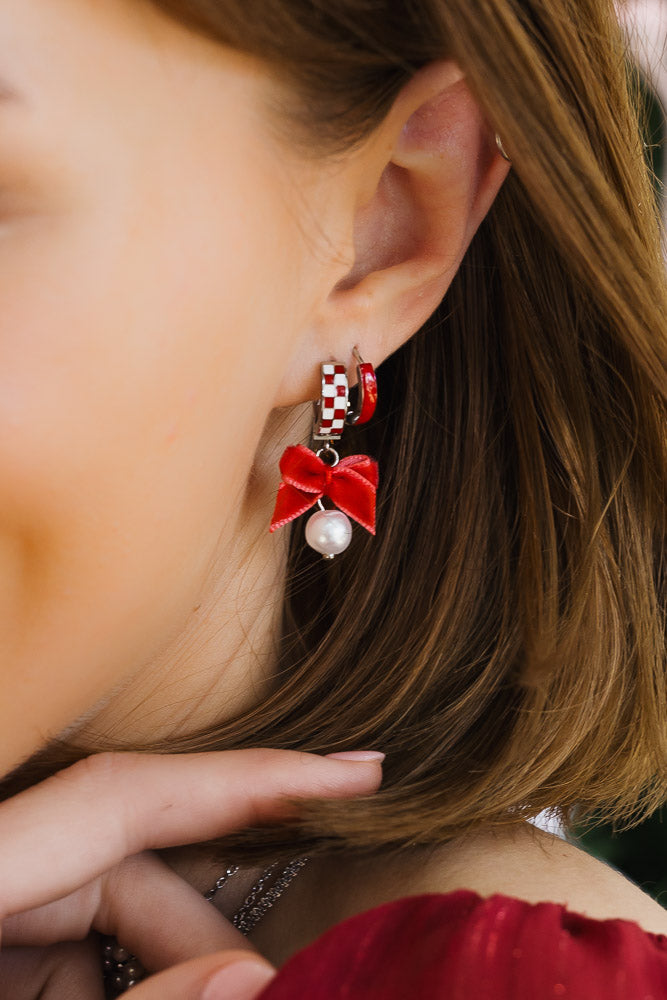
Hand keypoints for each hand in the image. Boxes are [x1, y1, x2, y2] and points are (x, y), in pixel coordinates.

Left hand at [0, 748, 382, 997]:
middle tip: (291, 987)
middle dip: (212, 933)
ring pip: (102, 911)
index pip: (126, 794)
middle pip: (124, 864)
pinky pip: (65, 951)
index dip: (251, 781)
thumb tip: (252, 981)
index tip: (357, 775)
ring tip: (240, 991)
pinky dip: (117, 985)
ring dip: (170, 967)